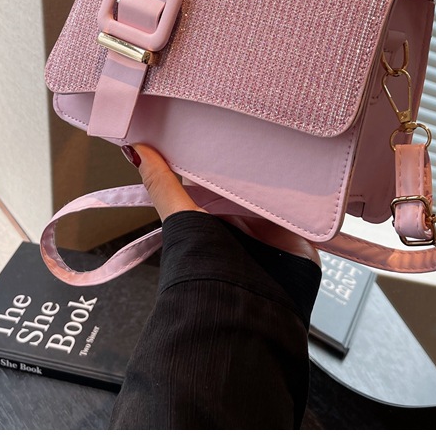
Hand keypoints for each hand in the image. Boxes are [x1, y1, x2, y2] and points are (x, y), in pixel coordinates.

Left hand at [122, 143, 319, 264]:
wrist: (243, 309)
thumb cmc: (204, 267)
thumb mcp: (179, 217)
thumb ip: (161, 184)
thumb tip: (134, 150)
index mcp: (211, 219)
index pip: (215, 178)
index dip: (216, 155)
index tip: (218, 124)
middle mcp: (240, 223)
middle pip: (248, 182)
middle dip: (250, 161)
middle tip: (253, 125)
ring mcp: (270, 230)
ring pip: (275, 191)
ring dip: (277, 173)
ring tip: (279, 139)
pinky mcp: (298, 236)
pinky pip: (301, 206)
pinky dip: (300, 190)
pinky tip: (301, 166)